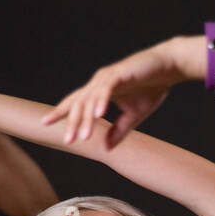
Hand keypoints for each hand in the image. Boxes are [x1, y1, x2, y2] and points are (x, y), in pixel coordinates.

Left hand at [39, 41, 181, 148]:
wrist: (169, 67)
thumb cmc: (151, 87)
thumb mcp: (134, 115)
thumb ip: (119, 130)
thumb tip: (106, 148)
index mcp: (100, 91)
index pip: (76, 103)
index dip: (61, 112)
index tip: (45, 123)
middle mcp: (99, 83)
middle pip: (79, 103)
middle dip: (72, 122)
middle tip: (67, 140)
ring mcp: (108, 77)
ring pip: (91, 99)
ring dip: (87, 118)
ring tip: (83, 136)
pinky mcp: (120, 74)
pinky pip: (107, 89)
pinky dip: (102, 101)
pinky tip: (98, 114)